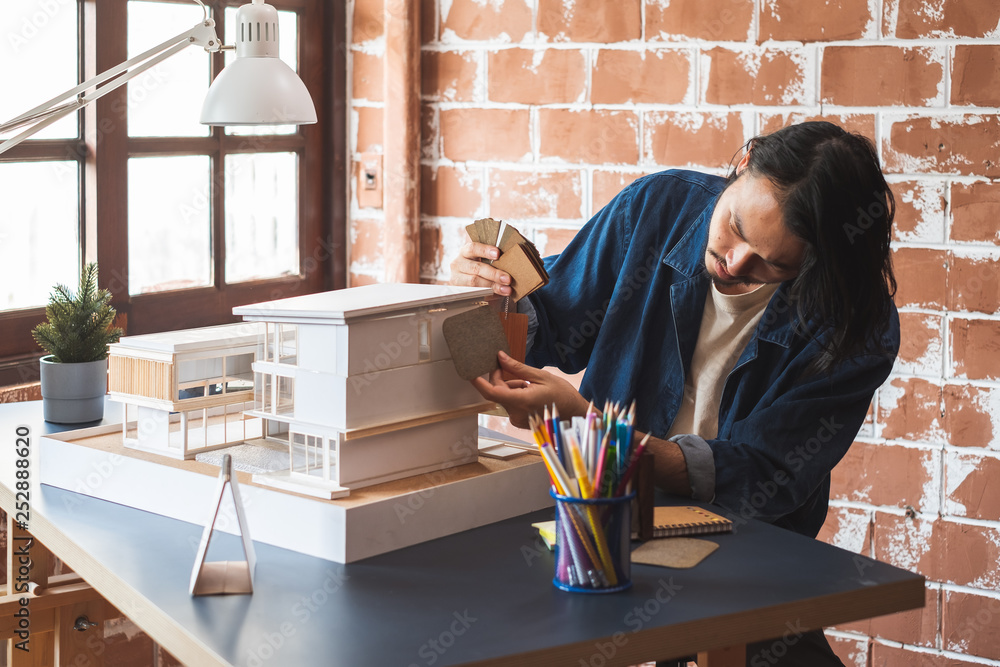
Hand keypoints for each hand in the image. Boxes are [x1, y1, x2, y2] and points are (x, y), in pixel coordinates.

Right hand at [449, 241, 511, 296]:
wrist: (465, 279)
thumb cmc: (479, 265)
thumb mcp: (482, 258)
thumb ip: (493, 257)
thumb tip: (512, 258)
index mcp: (465, 252)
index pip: (472, 248)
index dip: (484, 250)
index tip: (498, 254)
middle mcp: (458, 264)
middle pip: (476, 268)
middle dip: (493, 274)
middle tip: (508, 279)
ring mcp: (457, 278)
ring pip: (474, 282)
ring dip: (493, 286)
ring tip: (507, 290)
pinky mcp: (459, 291)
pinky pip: (474, 294)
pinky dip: (489, 294)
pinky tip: (499, 294)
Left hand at [472, 351, 589, 428]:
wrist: (575, 414)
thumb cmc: (563, 396)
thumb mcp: (541, 376)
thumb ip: (518, 368)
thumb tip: (501, 358)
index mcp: (522, 401)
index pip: (492, 393)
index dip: (479, 382)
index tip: (471, 372)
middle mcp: (517, 413)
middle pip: (498, 393)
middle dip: (501, 379)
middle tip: (508, 366)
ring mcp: (518, 419)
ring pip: (505, 398)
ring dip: (512, 387)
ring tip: (530, 384)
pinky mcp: (520, 421)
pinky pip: (511, 404)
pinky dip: (516, 395)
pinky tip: (530, 392)